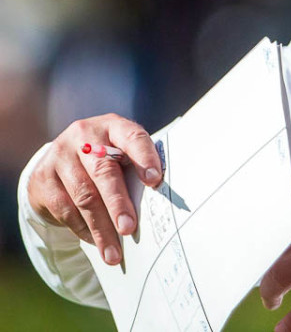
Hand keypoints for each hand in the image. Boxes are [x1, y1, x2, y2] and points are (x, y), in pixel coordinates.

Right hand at [26, 113, 162, 264]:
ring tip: (114, 253)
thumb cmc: (108, 159)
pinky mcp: (42, 177)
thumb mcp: (123, 154)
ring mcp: (60, 155)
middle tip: (129, 228)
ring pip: (83, 196)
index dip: (144, 158)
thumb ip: (137, 170)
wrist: (61, 160)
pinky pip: (64, 208)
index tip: (154, 181)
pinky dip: (82, 229)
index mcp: (114, 126)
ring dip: (100, 228)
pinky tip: (94, 242)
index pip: (132, 137)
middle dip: (118, 204)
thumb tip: (160, 205)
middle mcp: (85, 136)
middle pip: (104, 171)